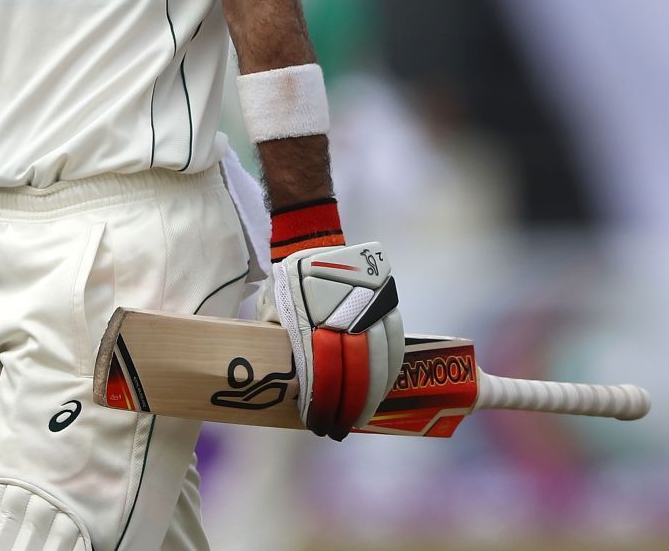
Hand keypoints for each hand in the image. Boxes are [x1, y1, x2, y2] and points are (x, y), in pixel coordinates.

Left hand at [261, 241, 403, 439]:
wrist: (314, 239)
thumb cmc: (288, 281)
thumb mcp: (274, 311)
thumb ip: (280, 345)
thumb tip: (282, 387)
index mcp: (312, 319)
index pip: (322, 375)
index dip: (323, 405)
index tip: (318, 425)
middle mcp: (344, 315)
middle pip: (355, 374)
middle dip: (348, 408)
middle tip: (339, 429)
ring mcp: (369, 308)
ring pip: (379, 361)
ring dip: (372, 394)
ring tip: (360, 416)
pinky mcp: (385, 302)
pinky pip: (395, 342)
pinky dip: (390, 370)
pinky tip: (381, 389)